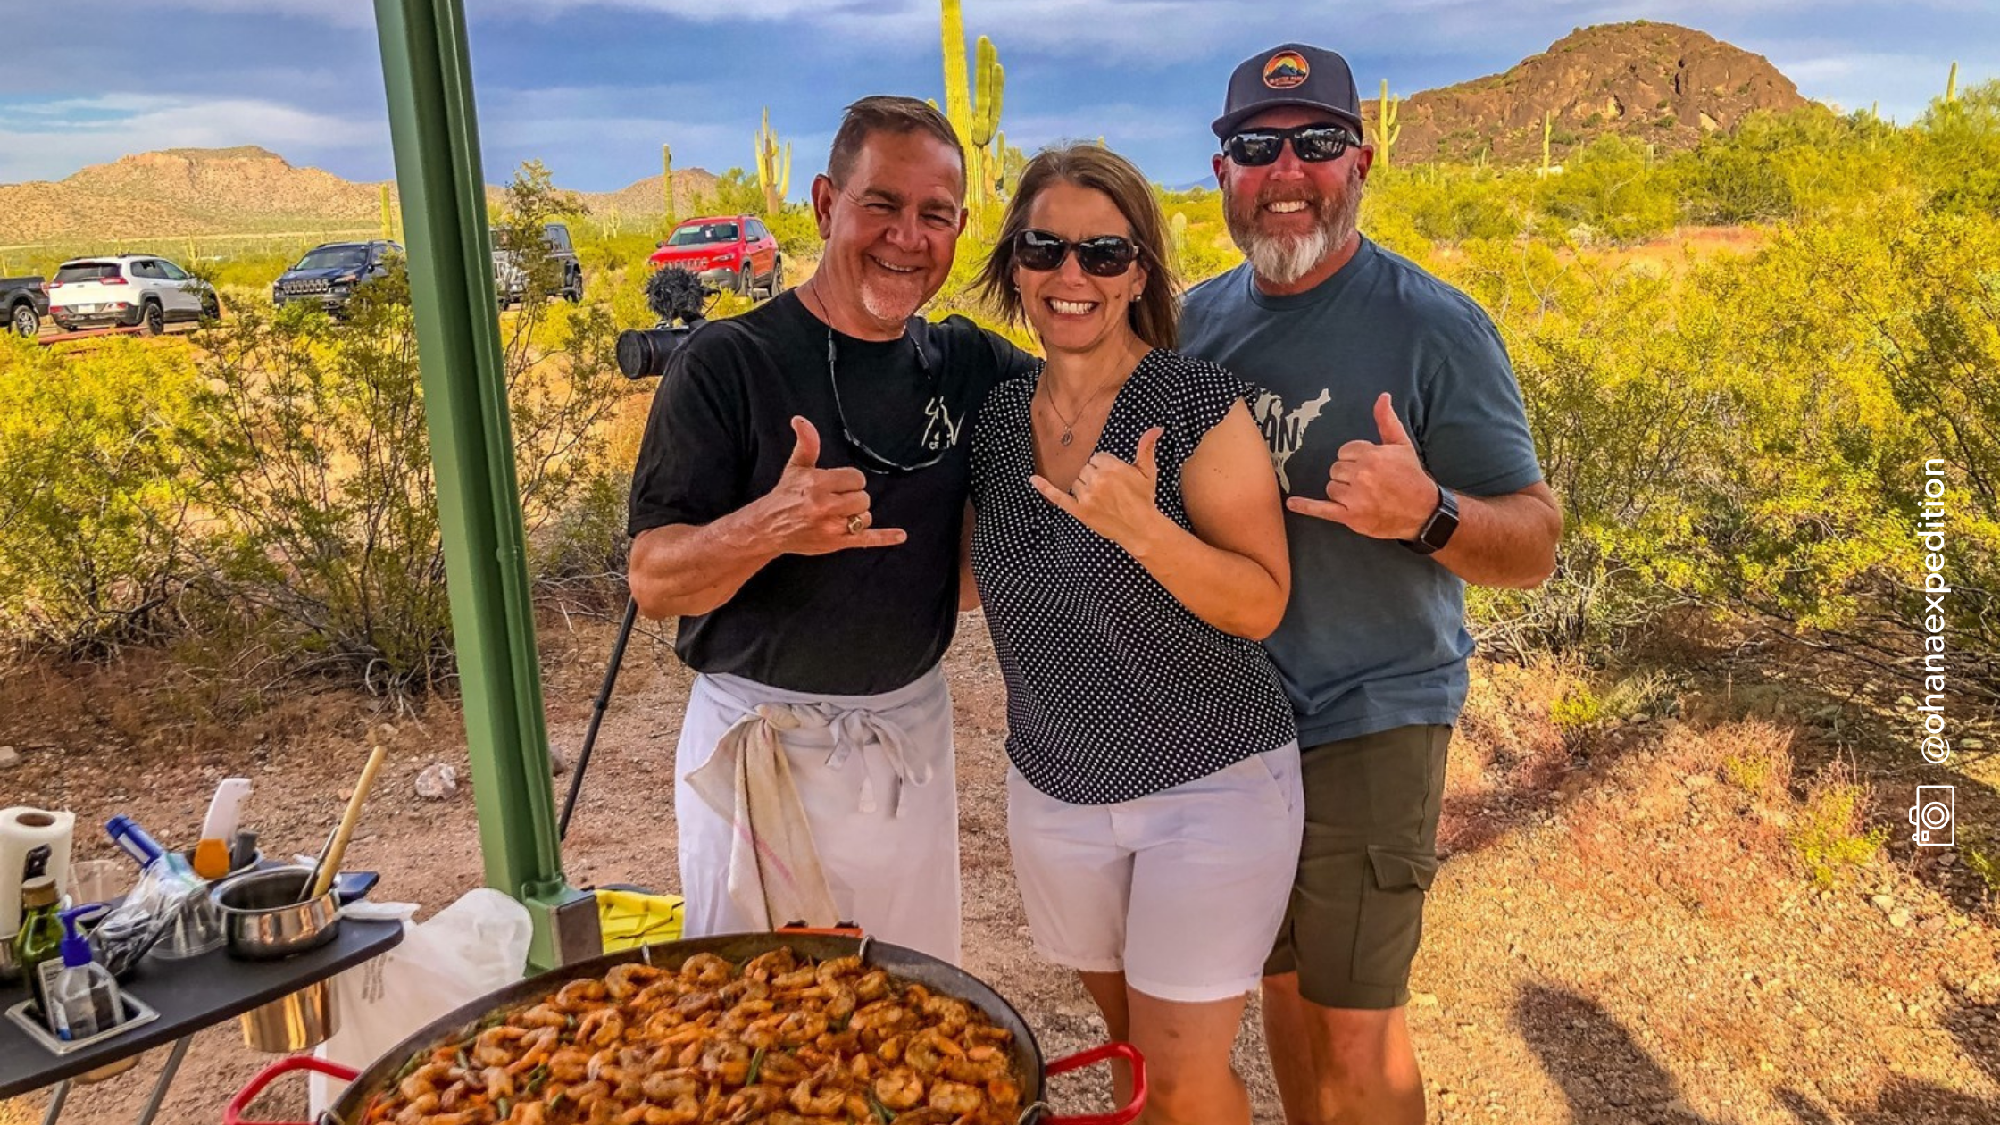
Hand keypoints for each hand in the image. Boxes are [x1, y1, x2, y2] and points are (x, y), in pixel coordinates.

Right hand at [756, 417, 906, 553]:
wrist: (769, 527)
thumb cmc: (786, 495)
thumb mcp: (796, 467)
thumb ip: (807, 443)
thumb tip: (801, 420)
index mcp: (818, 483)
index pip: (856, 478)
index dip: (850, 481)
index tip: (837, 485)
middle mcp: (826, 506)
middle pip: (863, 497)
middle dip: (854, 497)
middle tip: (836, 500)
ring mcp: (832, 527)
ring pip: (865, 516)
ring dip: (857, 515)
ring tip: (837, 515)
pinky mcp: (836, 543)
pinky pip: (867, 539)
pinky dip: (885, 537)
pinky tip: (901, 535)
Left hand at [1030, 427, 1166, 550]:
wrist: (1141, 528)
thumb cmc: (1144, 498)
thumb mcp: (1148, 471)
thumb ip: (1146, 448)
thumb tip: (1156, 428)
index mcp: (1111, 467)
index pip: (1097, 458)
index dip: (1106, 467)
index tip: (1116, 479)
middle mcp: (1097, 480)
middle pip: (1086, 469)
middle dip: (1095, 477)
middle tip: (1111, 491)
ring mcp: (1087, 496)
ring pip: (1076, 481)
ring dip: (1085, 487)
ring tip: (1102, 499)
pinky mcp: (1079, 511)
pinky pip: (1058, 497)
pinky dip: (1044, 488)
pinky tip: (1032, 479)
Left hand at [1287, 393, 1437, 538]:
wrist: (1424, 511)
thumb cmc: (1412, 476)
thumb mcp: (1402, 445)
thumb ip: (1387, 421)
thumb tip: (1382, 396)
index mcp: (1371, 455)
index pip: (1344, 452)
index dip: (1355, 459)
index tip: (1370, 467)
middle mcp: (1362, 475)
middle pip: (1336, 469)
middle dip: (1349, 475)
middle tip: (1369, 483)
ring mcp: (1355, 498)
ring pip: (1331, 487)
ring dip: (1342, 492)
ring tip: (1364, 496)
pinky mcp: (1351, 517)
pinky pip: (1322, 510)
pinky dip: (1306, 506)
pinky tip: (1292, 503)